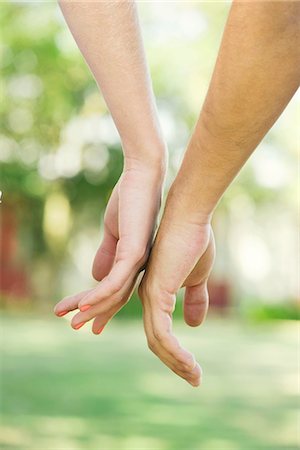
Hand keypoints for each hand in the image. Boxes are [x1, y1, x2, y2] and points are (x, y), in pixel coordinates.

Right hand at [54, 153, 165, 333]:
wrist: (143, 177)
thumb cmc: (130, 200)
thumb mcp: (114, 232)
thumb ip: (107, 254)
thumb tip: (95, 276)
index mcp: (136, 262)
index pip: (117, 291)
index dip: (101, 308)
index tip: (88, 323)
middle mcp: (141, 266)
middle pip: (115, 297)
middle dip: (94, 313)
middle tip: (74, 328)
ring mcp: (140, 259)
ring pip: (114, 292)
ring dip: (90, 307)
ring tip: (72, 321)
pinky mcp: (136, 250)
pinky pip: (116, 279)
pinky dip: (99, 293)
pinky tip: (84, 304)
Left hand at [138, 188, 214, 386]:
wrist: (188, 218)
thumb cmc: (192, 242)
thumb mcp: (196, 278)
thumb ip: (194, 300)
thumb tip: (194, 324)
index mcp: (154, 292)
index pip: (157, 329)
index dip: (171, 350)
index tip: (188, 366)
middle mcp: (146, 297)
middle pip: (155, 340)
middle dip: (173, 362)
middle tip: (194, 379)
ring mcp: (149, 296)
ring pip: (157, 341)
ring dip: (176, 362)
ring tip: (195, 377)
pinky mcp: (156, 293)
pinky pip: (162, 333)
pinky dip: (174, 352)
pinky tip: (188, 364)